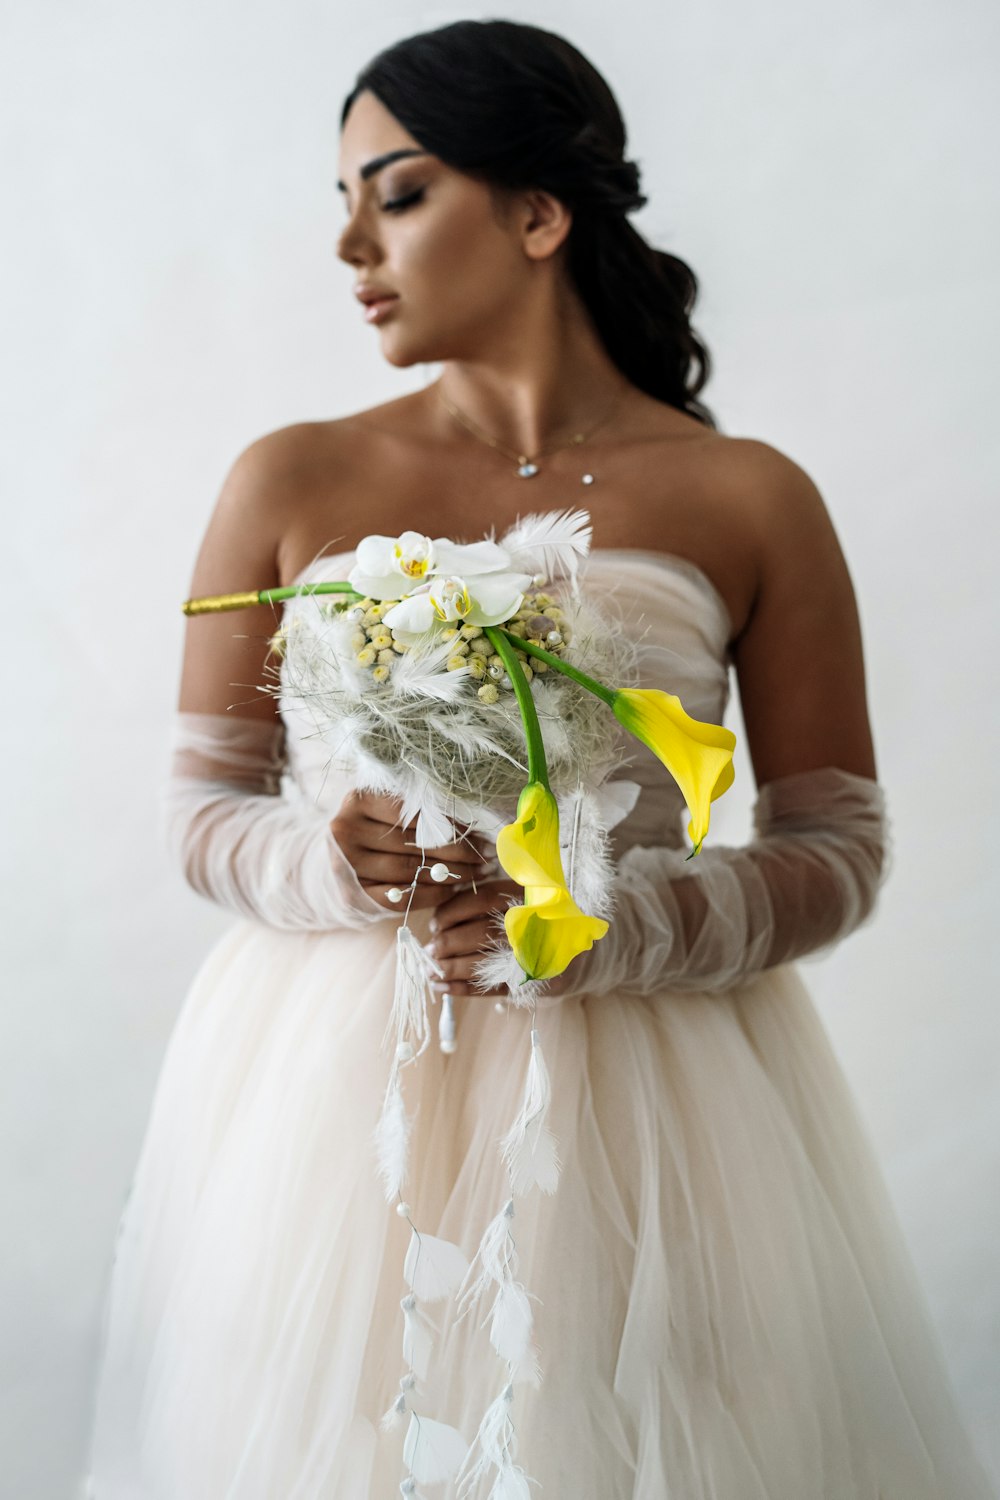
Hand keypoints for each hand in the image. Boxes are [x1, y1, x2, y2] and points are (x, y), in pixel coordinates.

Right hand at [330, 789, 489, 910]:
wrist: (343, 863)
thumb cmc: (377, 829)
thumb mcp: (392, 810)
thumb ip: (422, 811)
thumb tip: (473, 823)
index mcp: (358, 799)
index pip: (413, 813)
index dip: (450, 826)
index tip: (480, 835)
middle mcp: (346, 830)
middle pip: (414, 843)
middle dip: (457, 852)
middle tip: (486, 857)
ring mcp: (347, 865)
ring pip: (410, 871)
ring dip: (450, 874)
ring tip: (476, 873)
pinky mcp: (353, 895)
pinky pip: (401, 898)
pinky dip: (431, 895)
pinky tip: (452, 890)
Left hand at [427, 878, 522, 997]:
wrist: (571, 956)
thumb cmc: (532, 925)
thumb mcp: (514, 903)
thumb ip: (482, 907)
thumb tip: (436, 925)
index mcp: (525, 897)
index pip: (482, 899)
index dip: (452, 911)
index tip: (434, 924)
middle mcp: (531, 924)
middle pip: (482, 932)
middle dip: (448, 943)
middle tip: (429, 951)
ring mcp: (532, 955)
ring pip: (485, 962)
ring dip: (451, 969)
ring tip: (430, 972)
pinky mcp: (530, 982)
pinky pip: (491, 987)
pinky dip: (462, 989)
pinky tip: (443, 988)